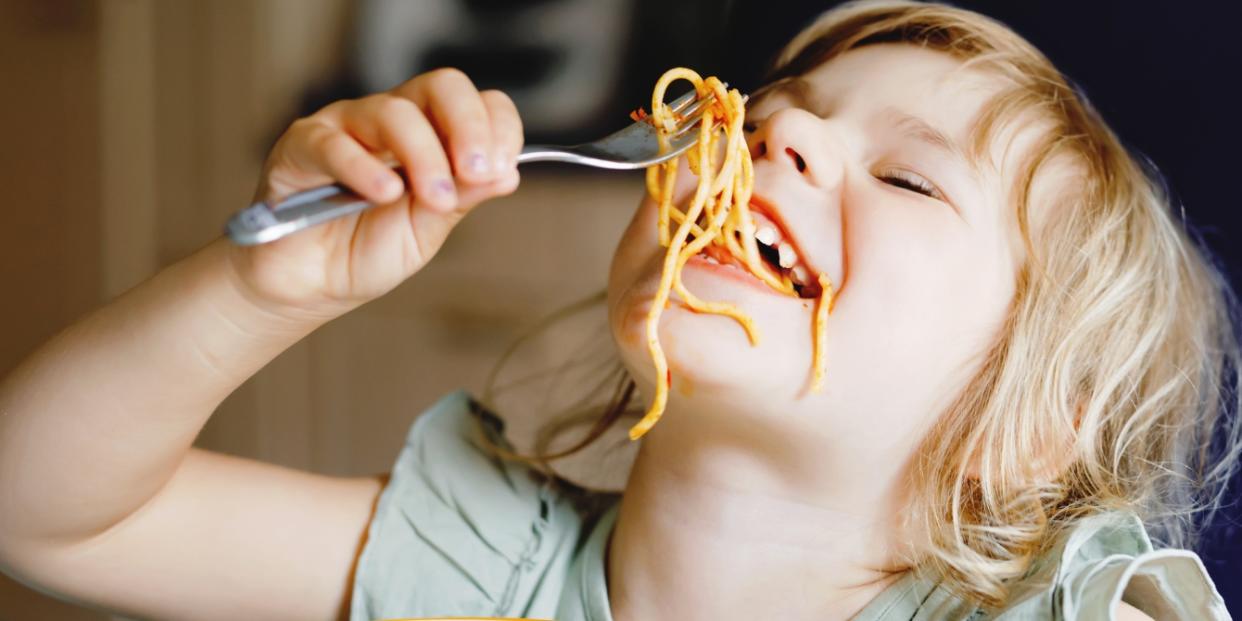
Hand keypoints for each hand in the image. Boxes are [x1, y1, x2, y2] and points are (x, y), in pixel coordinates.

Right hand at [228, 68, 522, 319]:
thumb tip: (507, 172)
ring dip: (425, 156)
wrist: (310, 285)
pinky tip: (384, 195)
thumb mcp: (428, 229)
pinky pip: (335, 144)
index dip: (496, 126)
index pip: (475, 102)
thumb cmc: (366, 250)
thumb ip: (463, 198)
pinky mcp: (302, 145)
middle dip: (468, 125)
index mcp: (430, 135)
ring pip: (393, 112)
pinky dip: (365, 169)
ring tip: (435, 200)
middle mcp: (390, 120)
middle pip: (440, 87)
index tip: (502, 167)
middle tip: (476, 172)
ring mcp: (346, 126)